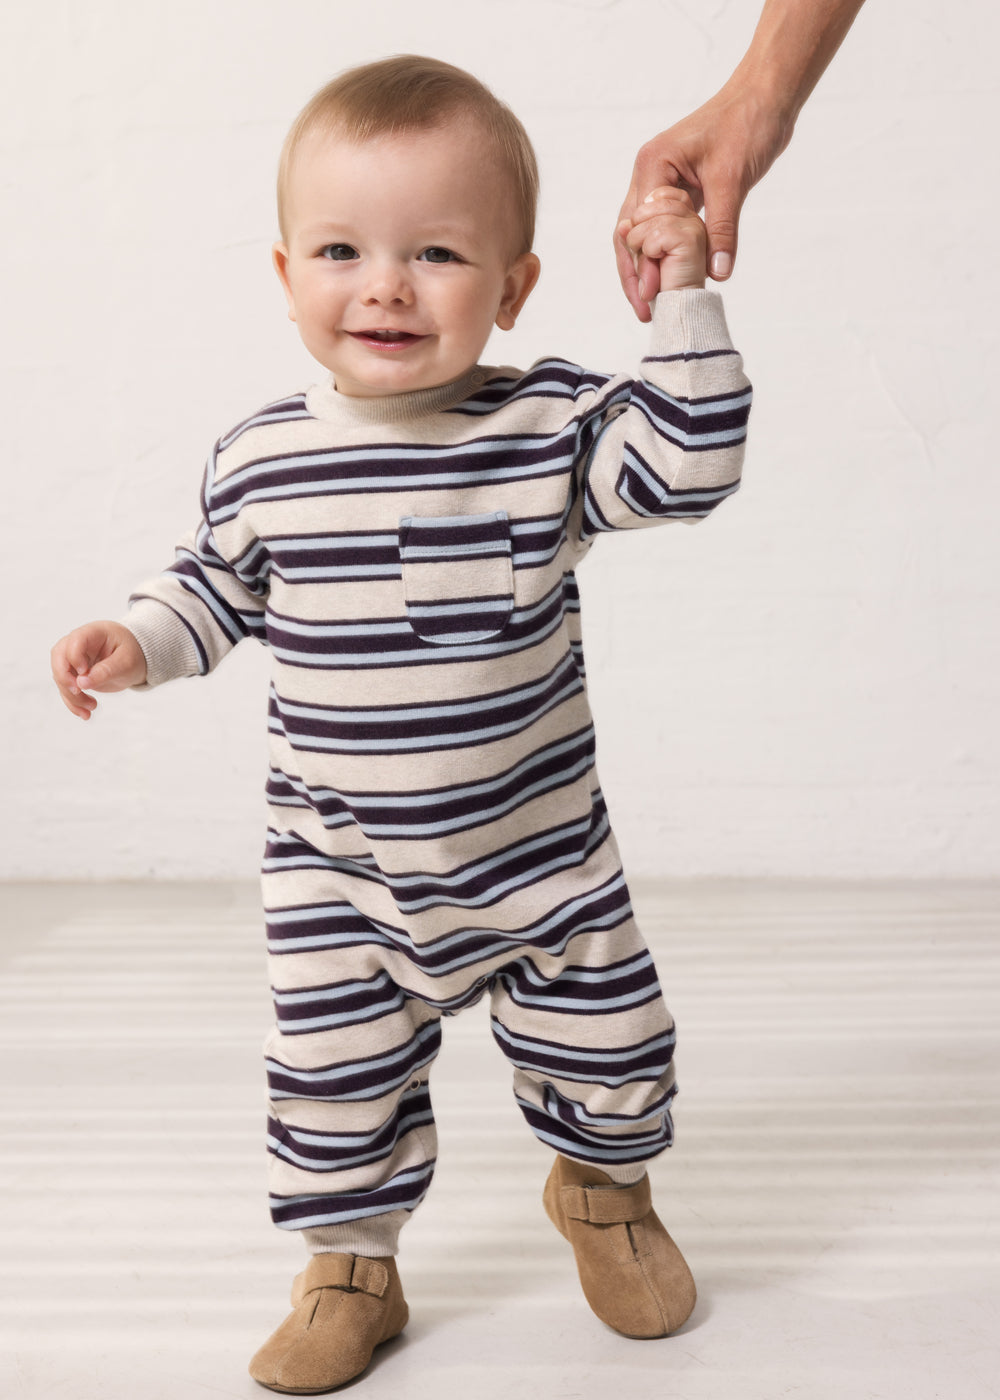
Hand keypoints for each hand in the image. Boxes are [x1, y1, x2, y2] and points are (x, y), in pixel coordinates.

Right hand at [51, 621, 146, 719]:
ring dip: (71, 696)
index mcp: (92, 633)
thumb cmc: (133, 653)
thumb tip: (82, 683)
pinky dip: (73, 703)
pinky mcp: (75, 675)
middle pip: (59, 659)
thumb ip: (105, 671)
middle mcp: (78, 644)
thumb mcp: (126, 662)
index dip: (74, 659)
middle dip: (65, 679)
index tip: (84, 673)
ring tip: (91, 708)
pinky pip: (67, 689)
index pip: (73, 642)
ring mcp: (74, 660)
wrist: (137, 659)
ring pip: (61, 677)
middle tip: (79, 693)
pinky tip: (85, 714)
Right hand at [615, 84, 791, 318]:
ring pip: (645, 233)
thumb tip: (717, 273)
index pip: (637, 225)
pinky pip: (666, 227)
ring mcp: (663, 180)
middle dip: (635, 274)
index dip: (641, 264)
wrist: (767, 96)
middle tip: (645, 311)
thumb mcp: (733, 180)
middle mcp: (650, 173)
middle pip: (630, 233)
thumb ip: (722, 229)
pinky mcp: (681, 188)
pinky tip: (670, 277)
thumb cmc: (748, 123)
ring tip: (652, 303)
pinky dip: (667, 252)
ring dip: (647, 266)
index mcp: (653, 165)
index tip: (651, 296)